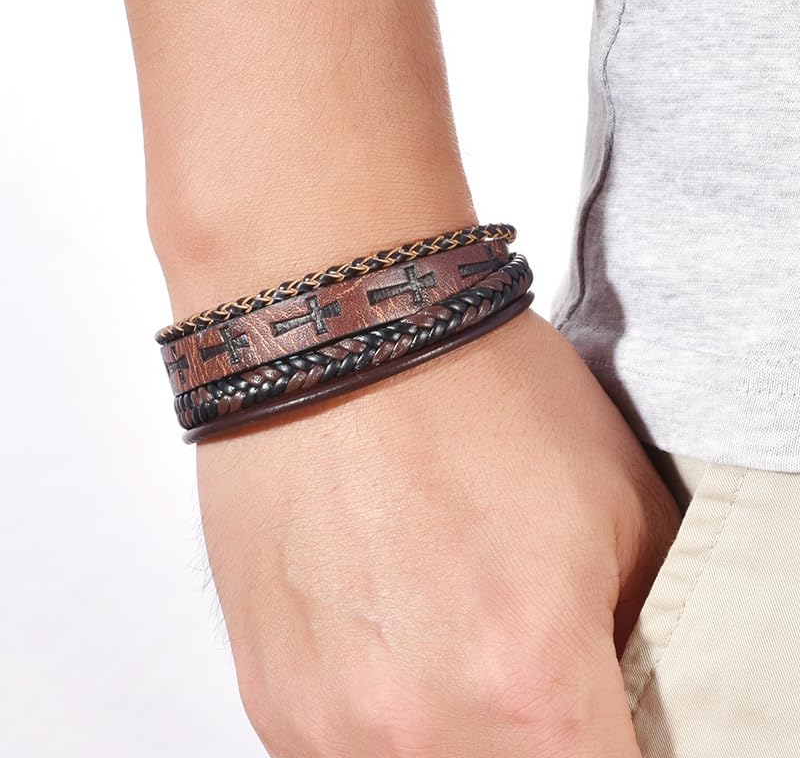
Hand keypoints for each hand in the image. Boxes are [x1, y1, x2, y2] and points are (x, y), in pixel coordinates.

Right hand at [197, 309, 679, 756]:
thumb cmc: (468, 388)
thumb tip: (627, 691)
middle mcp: (411, 727)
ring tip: (452, 639)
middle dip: (537, 738)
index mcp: (527, 681)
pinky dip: (387, 718)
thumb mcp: (624, 505)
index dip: (614, 742)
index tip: (599, 706)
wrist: (333, 331)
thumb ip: (645, 636)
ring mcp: (324, 719)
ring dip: (456, 733)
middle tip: (527, 670)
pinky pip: (347, 752)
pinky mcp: (267, 692)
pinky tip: (394, 634)